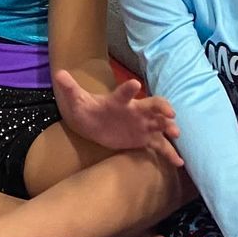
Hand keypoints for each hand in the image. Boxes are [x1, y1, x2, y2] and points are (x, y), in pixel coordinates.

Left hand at [52, 72, 182, 167]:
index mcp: (120, 101)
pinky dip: (169, 153)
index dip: (129, 88)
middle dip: (163, 108)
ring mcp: (142, 125)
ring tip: (175, 135)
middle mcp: (136, 111)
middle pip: (153, 106)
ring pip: (160, 125)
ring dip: (169, 128)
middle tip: (171, 115)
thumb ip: (71, 89)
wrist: (93, 124)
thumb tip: (59, 74)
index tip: (135, 84)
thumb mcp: (78, 100)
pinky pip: (160, 145)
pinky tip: (178, 162)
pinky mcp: (144, 139)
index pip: (126, 92)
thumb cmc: (88, 109)